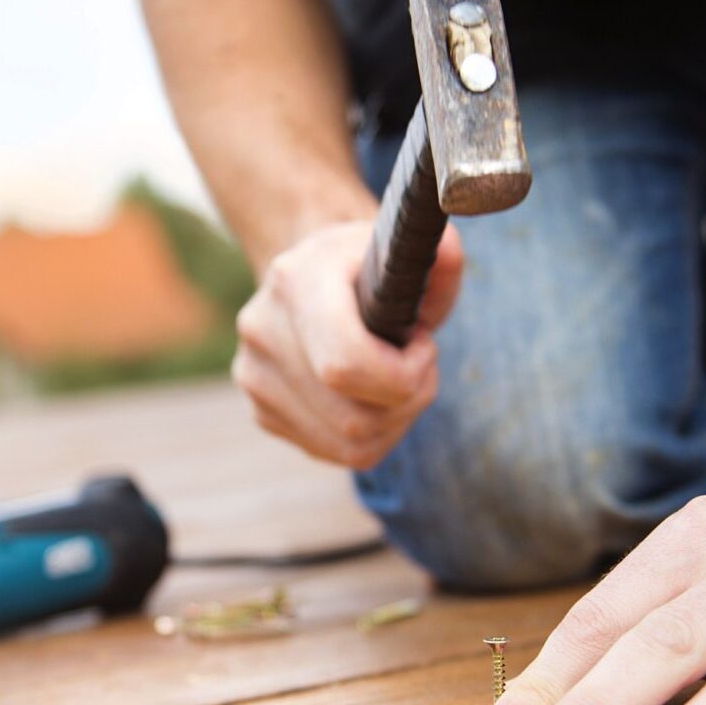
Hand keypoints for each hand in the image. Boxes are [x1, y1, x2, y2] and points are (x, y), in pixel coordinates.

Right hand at [232, 220, 463, 469]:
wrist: (311, 276)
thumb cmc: (367, 268)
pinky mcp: (263, 412)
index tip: (424, 345)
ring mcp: (255, 377)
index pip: (344, 365)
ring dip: (395, 421)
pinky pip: (337, 452)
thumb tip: (450, 252)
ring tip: (400, 379)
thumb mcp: (408, 252)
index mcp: (296, 281)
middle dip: (408, 400)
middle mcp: (263, 331)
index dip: (402, 374)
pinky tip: (376, 397)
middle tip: (420, 366)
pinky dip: (373, 435)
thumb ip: (440, 255)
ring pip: (350, 444)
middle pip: (354, 418)